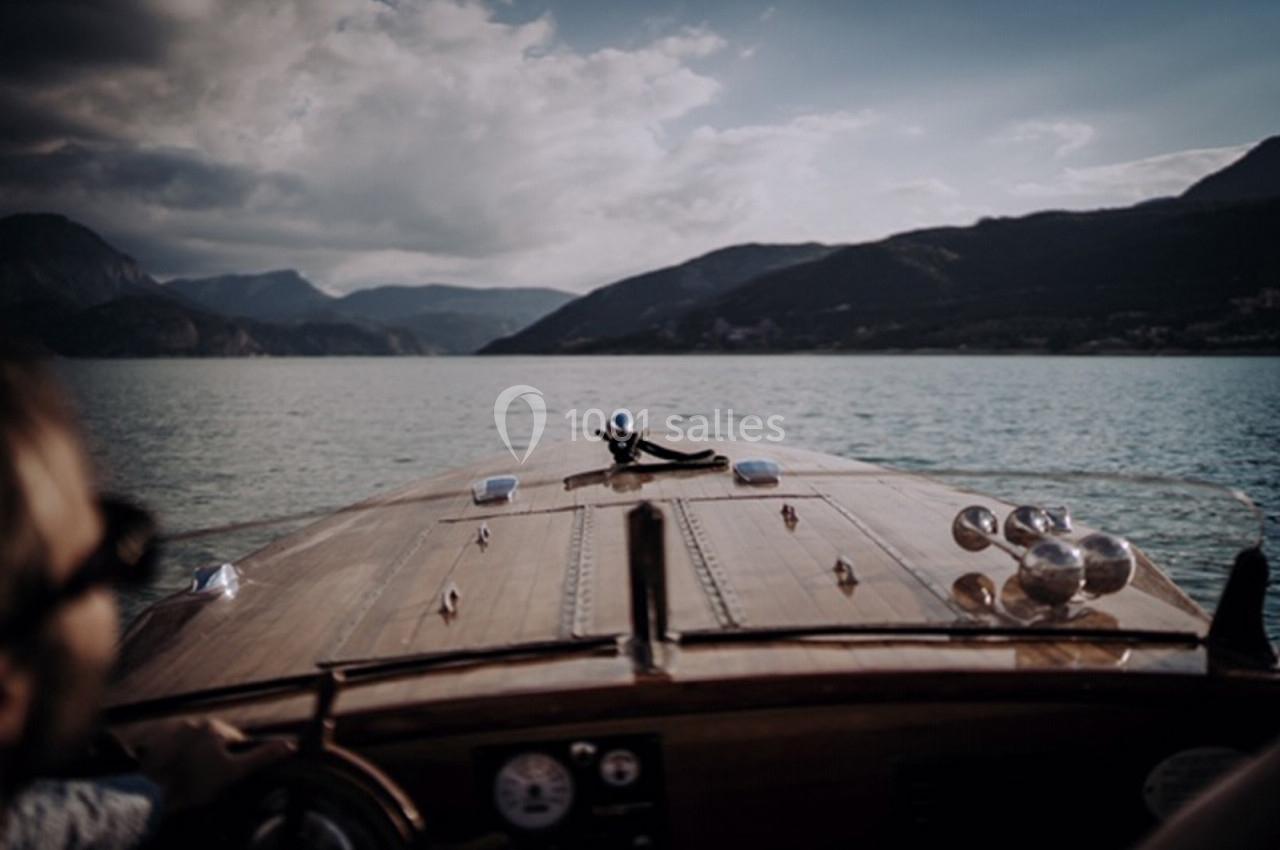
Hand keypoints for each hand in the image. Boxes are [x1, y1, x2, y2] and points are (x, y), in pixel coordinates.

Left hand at [132, 717, 294, 811]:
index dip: (234, 760)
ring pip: (195, 743)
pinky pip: (175, 746)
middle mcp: (195, 722)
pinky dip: (177, 756)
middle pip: (214, 740)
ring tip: (189, 777)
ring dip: (195, 756)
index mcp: (215, 728)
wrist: (155, 792)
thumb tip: (290, 745)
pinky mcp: (157, 740)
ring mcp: (174, 730)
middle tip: (206, 778)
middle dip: (214, 756)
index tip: (224, 774)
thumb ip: (262, 756)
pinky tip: (176, 772)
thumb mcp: (234, 771)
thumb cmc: (196, 782)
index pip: (235, 741)